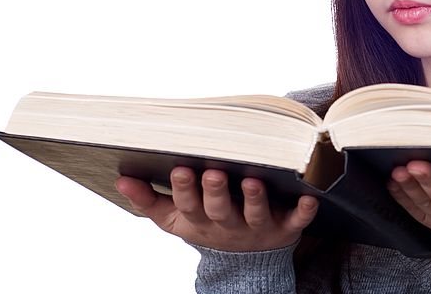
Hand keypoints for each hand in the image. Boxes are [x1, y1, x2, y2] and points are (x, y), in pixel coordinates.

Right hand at [115, 167, 318, 251]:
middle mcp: (228, 224)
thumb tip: (121, 179)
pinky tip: (310, 198)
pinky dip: (303, 212)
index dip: (184, 190)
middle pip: (220, 210)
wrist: (244, 261)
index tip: (180, 169)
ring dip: (255, 199)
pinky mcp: (285, 228)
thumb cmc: (207, 224)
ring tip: (254, 182)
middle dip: (216, 192)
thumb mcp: (174, 219)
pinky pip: (296, 221)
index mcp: (200, 220)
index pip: (188, 206)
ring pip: (256, 214)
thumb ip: (148, 200)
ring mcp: (258, 227)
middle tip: (213, 172)